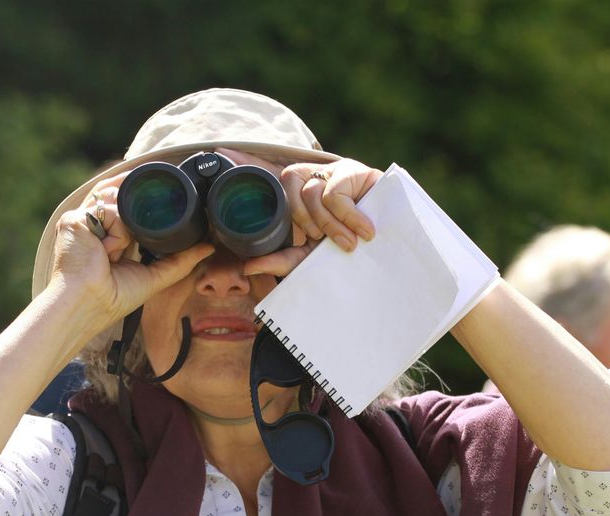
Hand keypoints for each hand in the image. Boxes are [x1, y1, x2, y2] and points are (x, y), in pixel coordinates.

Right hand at [49, 175, 214, 326]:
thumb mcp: (155, 277)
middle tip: (134, 240)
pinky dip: (116, 232)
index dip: (144, 204)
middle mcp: (94, 225)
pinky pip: (109, 211)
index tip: (161, 206)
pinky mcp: (74, 218)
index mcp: (109, 236)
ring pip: (118, 202)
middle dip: (135, 205)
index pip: (129, 208)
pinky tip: (105, 252)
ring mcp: (83, 220)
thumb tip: (208, 246)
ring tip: (113, 256)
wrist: (89, 303)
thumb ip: (181, 261)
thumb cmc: (113, 298)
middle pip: (121, 196)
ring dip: (125, 229)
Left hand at [214, 149, 381, 278]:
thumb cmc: (348, 247)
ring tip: (347, 243)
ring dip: (329, 227)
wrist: (391, 242)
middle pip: (289, 192)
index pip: (264, 173)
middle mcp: (310, 177)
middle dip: (306, 224)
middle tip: (325, 242)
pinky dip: (348, 218)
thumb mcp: (311, 258)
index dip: (242, 161)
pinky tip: (364, 230)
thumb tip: (247, 266)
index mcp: (296, 196)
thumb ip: (282, 261)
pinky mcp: (353, 171)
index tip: (217, 154)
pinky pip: (334, 195)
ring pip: (311, 195)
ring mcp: (331, 171)